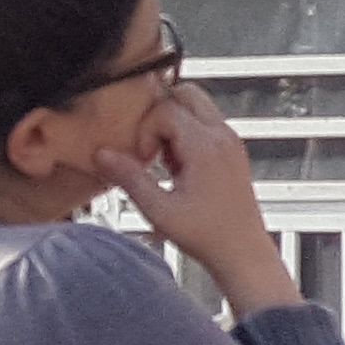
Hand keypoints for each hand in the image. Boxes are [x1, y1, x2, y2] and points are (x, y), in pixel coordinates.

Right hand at [102, 85, 300, 313]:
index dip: (146, 131)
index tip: (144, 161)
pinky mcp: (232, 150)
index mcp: (207, 146)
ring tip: (166, 163)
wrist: (243, 252)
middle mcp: (223, 136)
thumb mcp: (159, 210)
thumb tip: (101, 153)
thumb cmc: (207, 235)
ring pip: (196, 105)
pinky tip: (178, 168)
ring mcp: (231, 141)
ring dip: (173, 125)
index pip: (165, 108)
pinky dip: (186, 135)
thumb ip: (130, 178)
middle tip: (152, 151)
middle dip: (159, 115)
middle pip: (185, 92)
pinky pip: (204, 123)